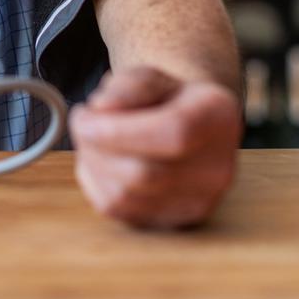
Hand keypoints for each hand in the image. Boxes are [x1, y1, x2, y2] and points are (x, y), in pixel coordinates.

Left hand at [69, 66, 240, 228]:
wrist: (187, 130)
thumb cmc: (164, 99)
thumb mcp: (150, 75)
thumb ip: (128, 85)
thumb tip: (101, 108)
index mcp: (217, 118)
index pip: (173, 133)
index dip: (119, 130)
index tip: (84, 117)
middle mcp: (217, 168)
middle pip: (144, 173)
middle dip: (96, 147)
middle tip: (81, 122)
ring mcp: (199, 202)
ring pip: (125, 196)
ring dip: (92, 164)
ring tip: (92, 138)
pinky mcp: (174, 223)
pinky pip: (118, 211)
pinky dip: (96, 183)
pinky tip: (100, 160)